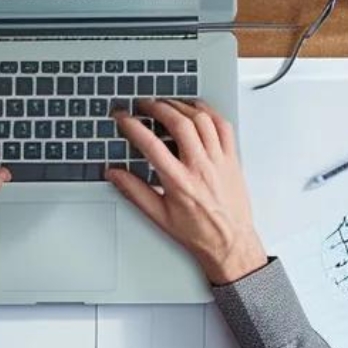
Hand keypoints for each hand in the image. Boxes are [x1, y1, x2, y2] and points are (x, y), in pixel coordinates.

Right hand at [106, 99, 267, 284]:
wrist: (230, 243)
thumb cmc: (199, 233)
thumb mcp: (159, 216)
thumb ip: (134, 191)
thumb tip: (115, 174)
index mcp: (179, 182)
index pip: (151, 145)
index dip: (133, 126)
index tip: (123, 118)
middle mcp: (200, 167)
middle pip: (178, 124)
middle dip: (157, 108)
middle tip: (144, 105)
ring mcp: (219, 160)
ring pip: (201, 120)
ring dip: (181, 106)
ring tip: (167, 104)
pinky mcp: (232, 159)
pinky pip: (223, 126)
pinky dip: (209, 112)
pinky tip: (197, 110)